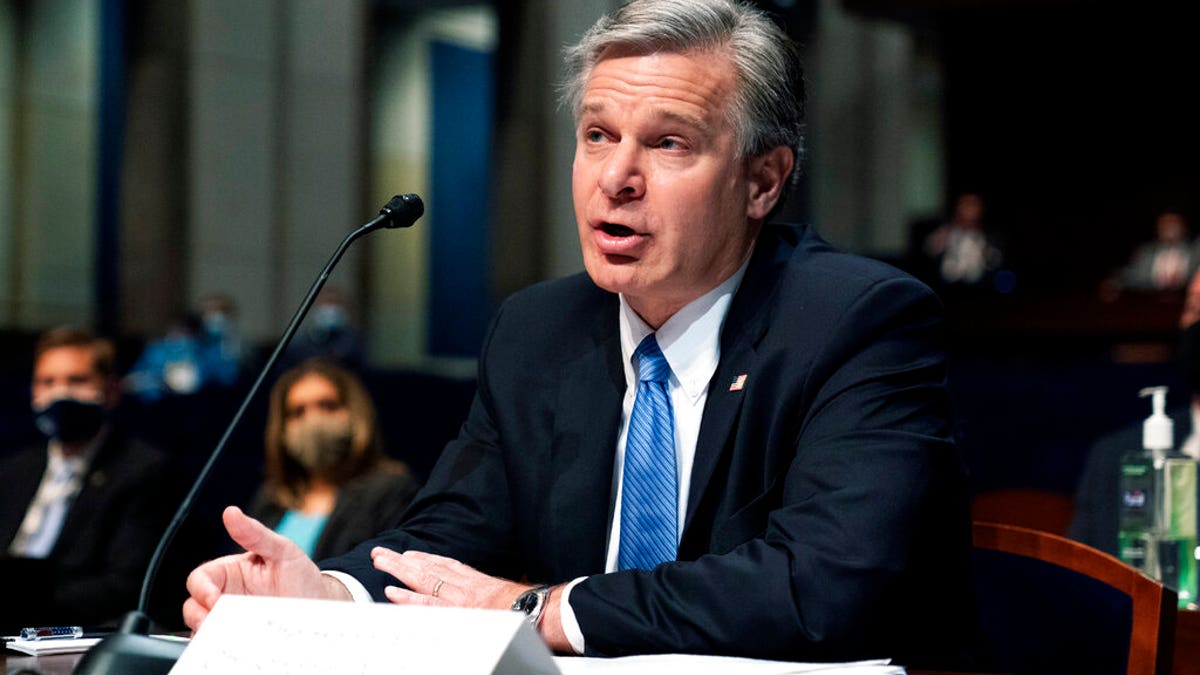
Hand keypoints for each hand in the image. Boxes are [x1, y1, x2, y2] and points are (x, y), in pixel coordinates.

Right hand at [182, 506, 350, 630]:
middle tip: (214, 623)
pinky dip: (222, 647)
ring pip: (203, 629)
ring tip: (224, 636)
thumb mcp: (283, 550)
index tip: (215, 599)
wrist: (323, 606)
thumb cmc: (301, 576)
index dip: (202, 589)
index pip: (200, 579)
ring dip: (208, 633)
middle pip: (194, 606)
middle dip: (198, 615)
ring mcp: (233, 620)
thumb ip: (256, 533)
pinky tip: (235, 645)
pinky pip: (222, 646)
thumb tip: (231, 513)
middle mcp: (227, 597)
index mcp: (230, 573)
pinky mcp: (241, 639)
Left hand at [371, 548, 572, 652]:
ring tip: (380, 562)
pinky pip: (429, 604)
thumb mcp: (517, 596)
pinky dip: (409, 598)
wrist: (545, 611)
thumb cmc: (536, 607)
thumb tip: (506, 598)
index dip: (428, 560)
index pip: (449, 566)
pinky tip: (392, 592)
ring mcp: (462, 599)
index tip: (411, 554)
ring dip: (400, 571)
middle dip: (405, 561)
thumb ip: (503, 595)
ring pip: (425, 580)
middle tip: (382, 552)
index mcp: (482, 583)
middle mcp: (468, 587)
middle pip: (431, 569)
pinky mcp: (459, 611)